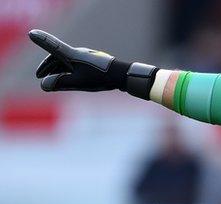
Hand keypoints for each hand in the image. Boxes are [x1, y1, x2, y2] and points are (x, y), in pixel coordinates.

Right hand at [29, 29, 157, 98]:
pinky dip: (68, 72)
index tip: (31, 33)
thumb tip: (44, 86)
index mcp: (72, 55)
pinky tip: (69, 80)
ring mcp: (86, 58)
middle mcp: (78, 53)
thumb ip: (60, 83)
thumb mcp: (78, 82)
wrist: (122, 75)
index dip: (41, 40)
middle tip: (39, 76)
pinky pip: (76, 66)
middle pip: (58, 57)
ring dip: (58, 71)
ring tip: (52, 80)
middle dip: (47, 66)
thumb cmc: (100, 77)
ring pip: (67, 62)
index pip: (53, 46)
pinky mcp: (93, 63)